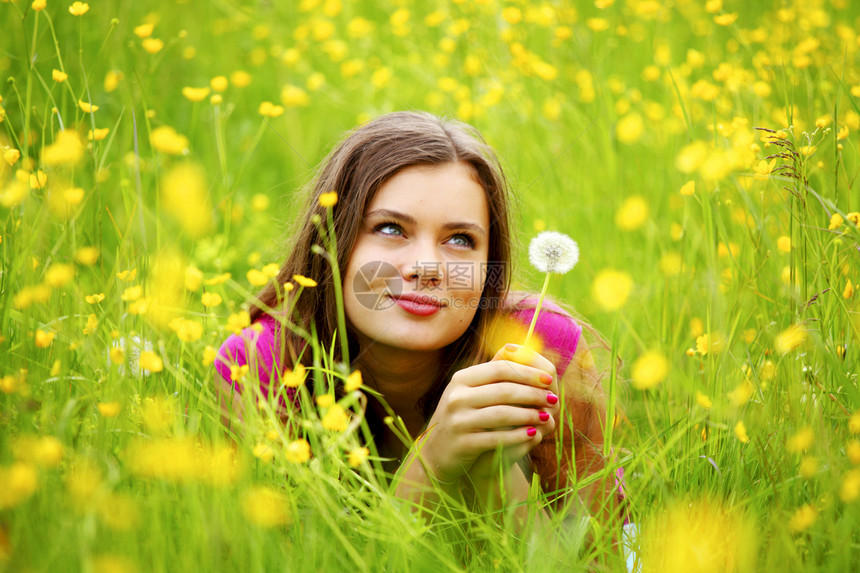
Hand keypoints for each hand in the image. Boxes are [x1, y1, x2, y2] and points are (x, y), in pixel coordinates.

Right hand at [416, 343, 558, 482]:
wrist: (438, 452)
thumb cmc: (463, 416)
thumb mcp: (471, 390)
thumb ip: (493, 372)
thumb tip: (520, 348)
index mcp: (462, 379)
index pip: (500, 368)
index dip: (528, 372)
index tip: (549, 379)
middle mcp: (456, 396)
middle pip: (504, 390)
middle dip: (533, 394)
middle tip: (553, 400)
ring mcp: (458, 420)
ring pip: (502, 414)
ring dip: (529, 415)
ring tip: (546, 417)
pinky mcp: (462, 443)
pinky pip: (497, 437)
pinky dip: (518, 435)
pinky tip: (533, 434)